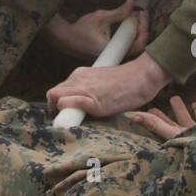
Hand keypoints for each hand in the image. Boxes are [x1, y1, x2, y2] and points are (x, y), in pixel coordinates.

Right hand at [42, 0, 149, 60]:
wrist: (65, 38)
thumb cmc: (81, 29)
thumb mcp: (100, 17)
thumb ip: (118, 12)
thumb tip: (132, 3)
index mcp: (113, 50)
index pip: (138, 44)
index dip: (144, 28)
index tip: (141, 13)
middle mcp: (115, 56)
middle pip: (139, 46)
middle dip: (143, 27)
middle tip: (140, 13)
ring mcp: (113, 56)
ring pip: (134, 46)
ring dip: (137, 30)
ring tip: (136, 15)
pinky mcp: (111, 53)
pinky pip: (127, 45)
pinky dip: (131, 34)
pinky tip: (129, 22)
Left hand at [47, 52, 171, 118]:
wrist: (143, 76)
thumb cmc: (128, 81)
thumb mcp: (101, 81)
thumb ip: (89, 89)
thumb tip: (82, 103)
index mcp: (80, 74)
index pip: (59, 89)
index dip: (57, 102)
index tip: (65, 112)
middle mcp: (79, 79)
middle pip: (53, 93)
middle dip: (54, 109)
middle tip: (65, 119)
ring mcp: (85, 89)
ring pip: (55, 97)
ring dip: (58, 112)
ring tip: (70, 121)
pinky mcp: (94, 101)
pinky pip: (71, 102)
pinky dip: (67, 110)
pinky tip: (75, 118)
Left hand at [126, 96, 195, 139]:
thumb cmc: (194, 144)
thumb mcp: (172, 133)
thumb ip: (154, 124)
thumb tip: (132, 115)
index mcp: (174, 138)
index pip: (159, 128)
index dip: (151, 120)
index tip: (143, 111)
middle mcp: (184, 136)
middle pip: (171, 124)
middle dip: (163, 115)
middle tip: (154, 106)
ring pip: (186, 119)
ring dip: (180, 110)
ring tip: (175, 98)